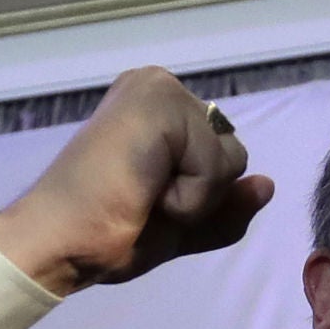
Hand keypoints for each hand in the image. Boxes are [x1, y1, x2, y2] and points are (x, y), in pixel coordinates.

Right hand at [0, 69, 274, 296]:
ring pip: (231, 161)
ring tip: (141, 193)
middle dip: (201, 196)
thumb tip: (268, 185)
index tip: (144, 199)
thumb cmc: (106, 233)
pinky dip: (189, 197)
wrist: (61, 243)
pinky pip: (216, 168)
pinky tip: (142, 189)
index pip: (223, 156)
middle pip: (233, 154)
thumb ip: (226, 206)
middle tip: (142, 199)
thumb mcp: (183, 224)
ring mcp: (159, 88)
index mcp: (159, 107)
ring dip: (194, 198)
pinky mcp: (162, 104)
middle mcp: (158, 84)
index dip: (198, 196)